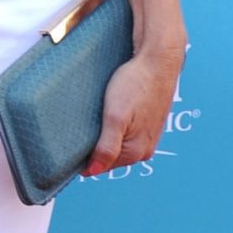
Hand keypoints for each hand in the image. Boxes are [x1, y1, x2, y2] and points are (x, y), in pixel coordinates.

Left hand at [83, 46, 184, 176]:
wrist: (159, 60)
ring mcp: (149, 137)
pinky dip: (116, 125)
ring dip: (105, 134)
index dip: (84, 155)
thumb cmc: (136, 84)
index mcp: (135, 152)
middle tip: (83, 123)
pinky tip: (111, 112)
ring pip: (117, 143)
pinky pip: (126, 132)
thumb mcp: (115, 118)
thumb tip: (93, 172)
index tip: (73, 140)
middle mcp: (145, 149)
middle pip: (109, 156)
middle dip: (95, 145)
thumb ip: (106, 148)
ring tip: (97, 115)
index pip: (100, 166)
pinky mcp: (149, 124)